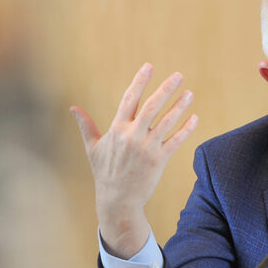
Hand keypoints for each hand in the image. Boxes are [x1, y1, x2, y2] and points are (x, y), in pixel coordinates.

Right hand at [70, 63, 197, 258]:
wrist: (118, 200)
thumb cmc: (104, 172)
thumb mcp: (93, 147)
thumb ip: (86, 125)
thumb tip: (73, 108)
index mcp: (117, 129)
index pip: (130, 98)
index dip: (140, 81)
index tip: (149, 66)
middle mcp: (132, 136)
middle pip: (152, 106)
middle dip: (166, 89)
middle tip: (178, 75)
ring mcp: (147, 148)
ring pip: (167, 122)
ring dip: (180, 106)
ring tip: (189, 94)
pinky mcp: (159, 160)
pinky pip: (176, 141)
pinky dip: (186, 129)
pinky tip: (194, 118)